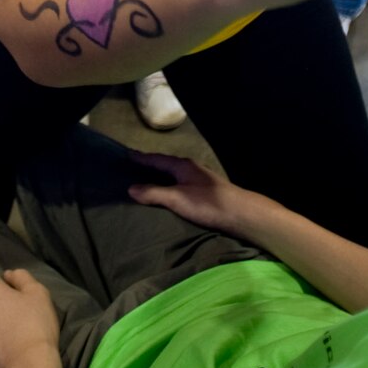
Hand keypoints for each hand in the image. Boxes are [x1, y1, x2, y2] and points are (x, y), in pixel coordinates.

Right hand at [127, 152, 264, 234]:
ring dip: (160, 177)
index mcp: (183, 165)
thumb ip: (154, 193)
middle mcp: (190, 169)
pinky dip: (169, 186)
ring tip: (146, 181)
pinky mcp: (205, 192)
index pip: (157, 159)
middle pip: (165, 165)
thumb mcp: (177, 198)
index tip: (126, 154)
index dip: (141, 158)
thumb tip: (131, 188)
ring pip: (174, 175)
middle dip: (149, 166)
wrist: (240, 213)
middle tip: (132, 166)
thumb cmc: (208, 203)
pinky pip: (180, 184)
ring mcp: (199, 180)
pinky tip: (167, 194)